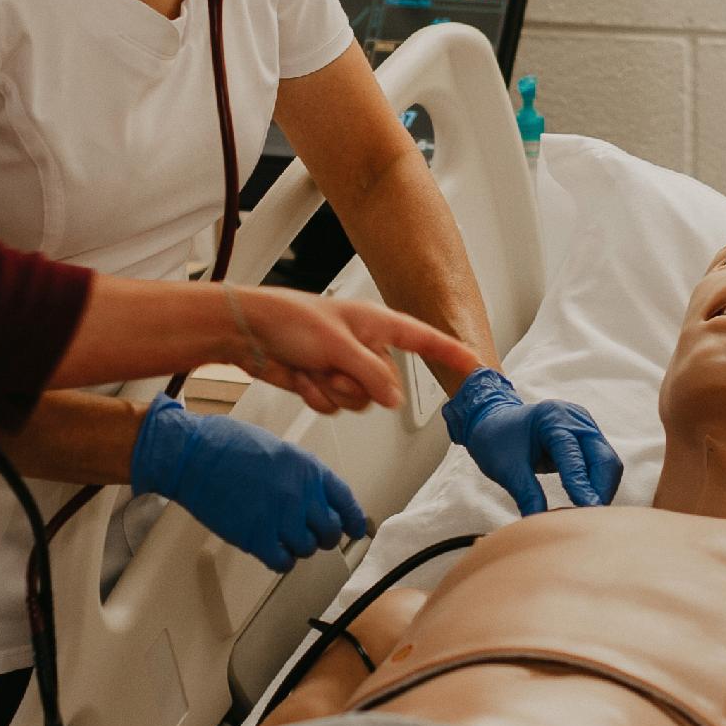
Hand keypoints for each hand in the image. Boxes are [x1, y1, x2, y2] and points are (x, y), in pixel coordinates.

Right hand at [129, 395, 369, 569]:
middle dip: (323, 536)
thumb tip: (314, 496)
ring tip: (284, 538)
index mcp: (307, 468)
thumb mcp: (279, 449)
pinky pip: (283, 562)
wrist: (193, 455)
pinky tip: (273, 550)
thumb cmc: (227, 444)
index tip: (355, 529)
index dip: (353, 520)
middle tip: (313, 535)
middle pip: (329, 531)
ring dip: (298, 547)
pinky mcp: (256, 537)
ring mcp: (279, 517)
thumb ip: (301, 474)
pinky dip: (281, 560)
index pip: (345, 501)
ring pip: (307, 549)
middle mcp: (300, 494)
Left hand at [224, 288, 481, 417]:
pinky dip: (318, 396)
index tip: (478, 366)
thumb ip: (372, 374)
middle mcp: (366, 346)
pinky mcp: (325, 382)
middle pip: (386, 386)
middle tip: (333, 367)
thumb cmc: (289, 320)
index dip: (452, 354)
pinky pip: (336, 406)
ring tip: (314, 369)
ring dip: (335, 391)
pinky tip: (302, 378)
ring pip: (361, 401)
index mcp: (377, 324)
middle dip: (358, 384)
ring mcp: (345, 366)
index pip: (425, 341)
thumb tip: (395, 400)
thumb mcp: (338, 345)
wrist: (248, 332)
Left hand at [442, 368, 620, 515]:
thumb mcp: (507, 469)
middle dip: (600, 490)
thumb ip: (528, 495)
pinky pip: (602, 465)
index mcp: (552, 418)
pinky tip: (587, 504)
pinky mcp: (588, 439)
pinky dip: (597, 485)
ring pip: (607, 463)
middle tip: (592, 520)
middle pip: (603, 458)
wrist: (494, 423)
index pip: (574, 455)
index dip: (582, 484)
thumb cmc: (496, 441)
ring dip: (602, 490)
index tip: (587, 510)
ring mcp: (585, 427)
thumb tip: (541, 524)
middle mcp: (576, 419)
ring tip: (589, 516)